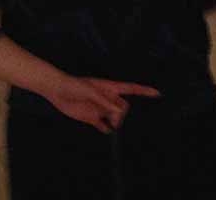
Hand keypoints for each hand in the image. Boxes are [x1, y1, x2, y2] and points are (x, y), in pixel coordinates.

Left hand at [44, 75, 158, 132]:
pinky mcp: (91, 117)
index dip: (144, 91)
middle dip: (123, 113)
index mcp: (109, 88)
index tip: (158, 93)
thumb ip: (104, 101)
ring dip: (116, 122)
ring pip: (115, 117)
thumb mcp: (90, 91)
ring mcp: (100, 108)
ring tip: (111, 124)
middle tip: (115, 118)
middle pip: (124, 107)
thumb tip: (120, 111)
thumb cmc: (74, 85)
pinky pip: (103, 126)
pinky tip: (106, 130)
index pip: (131, 89)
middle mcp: (107, 98)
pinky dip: (106, 129)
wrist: (57, 91)